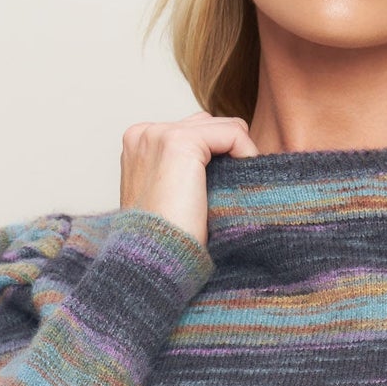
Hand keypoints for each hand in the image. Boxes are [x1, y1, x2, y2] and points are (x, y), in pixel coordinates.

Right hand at [119, 111, 259, 248]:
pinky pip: (233, 133)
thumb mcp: (171, 198)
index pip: (194, 131)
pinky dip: (247, 154)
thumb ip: (186, 172)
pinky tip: (244, 183)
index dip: (218, 157)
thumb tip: (230, 160)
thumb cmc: (167, 241)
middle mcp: (144, 133)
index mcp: (138, 145)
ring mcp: (159, 134)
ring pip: (224, 126)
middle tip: (237, 191)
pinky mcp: (179, 142)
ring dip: (239, 154)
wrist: (155, 261)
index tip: (228, 188)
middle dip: (229, 153)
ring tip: (239, 190)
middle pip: (209, 124)